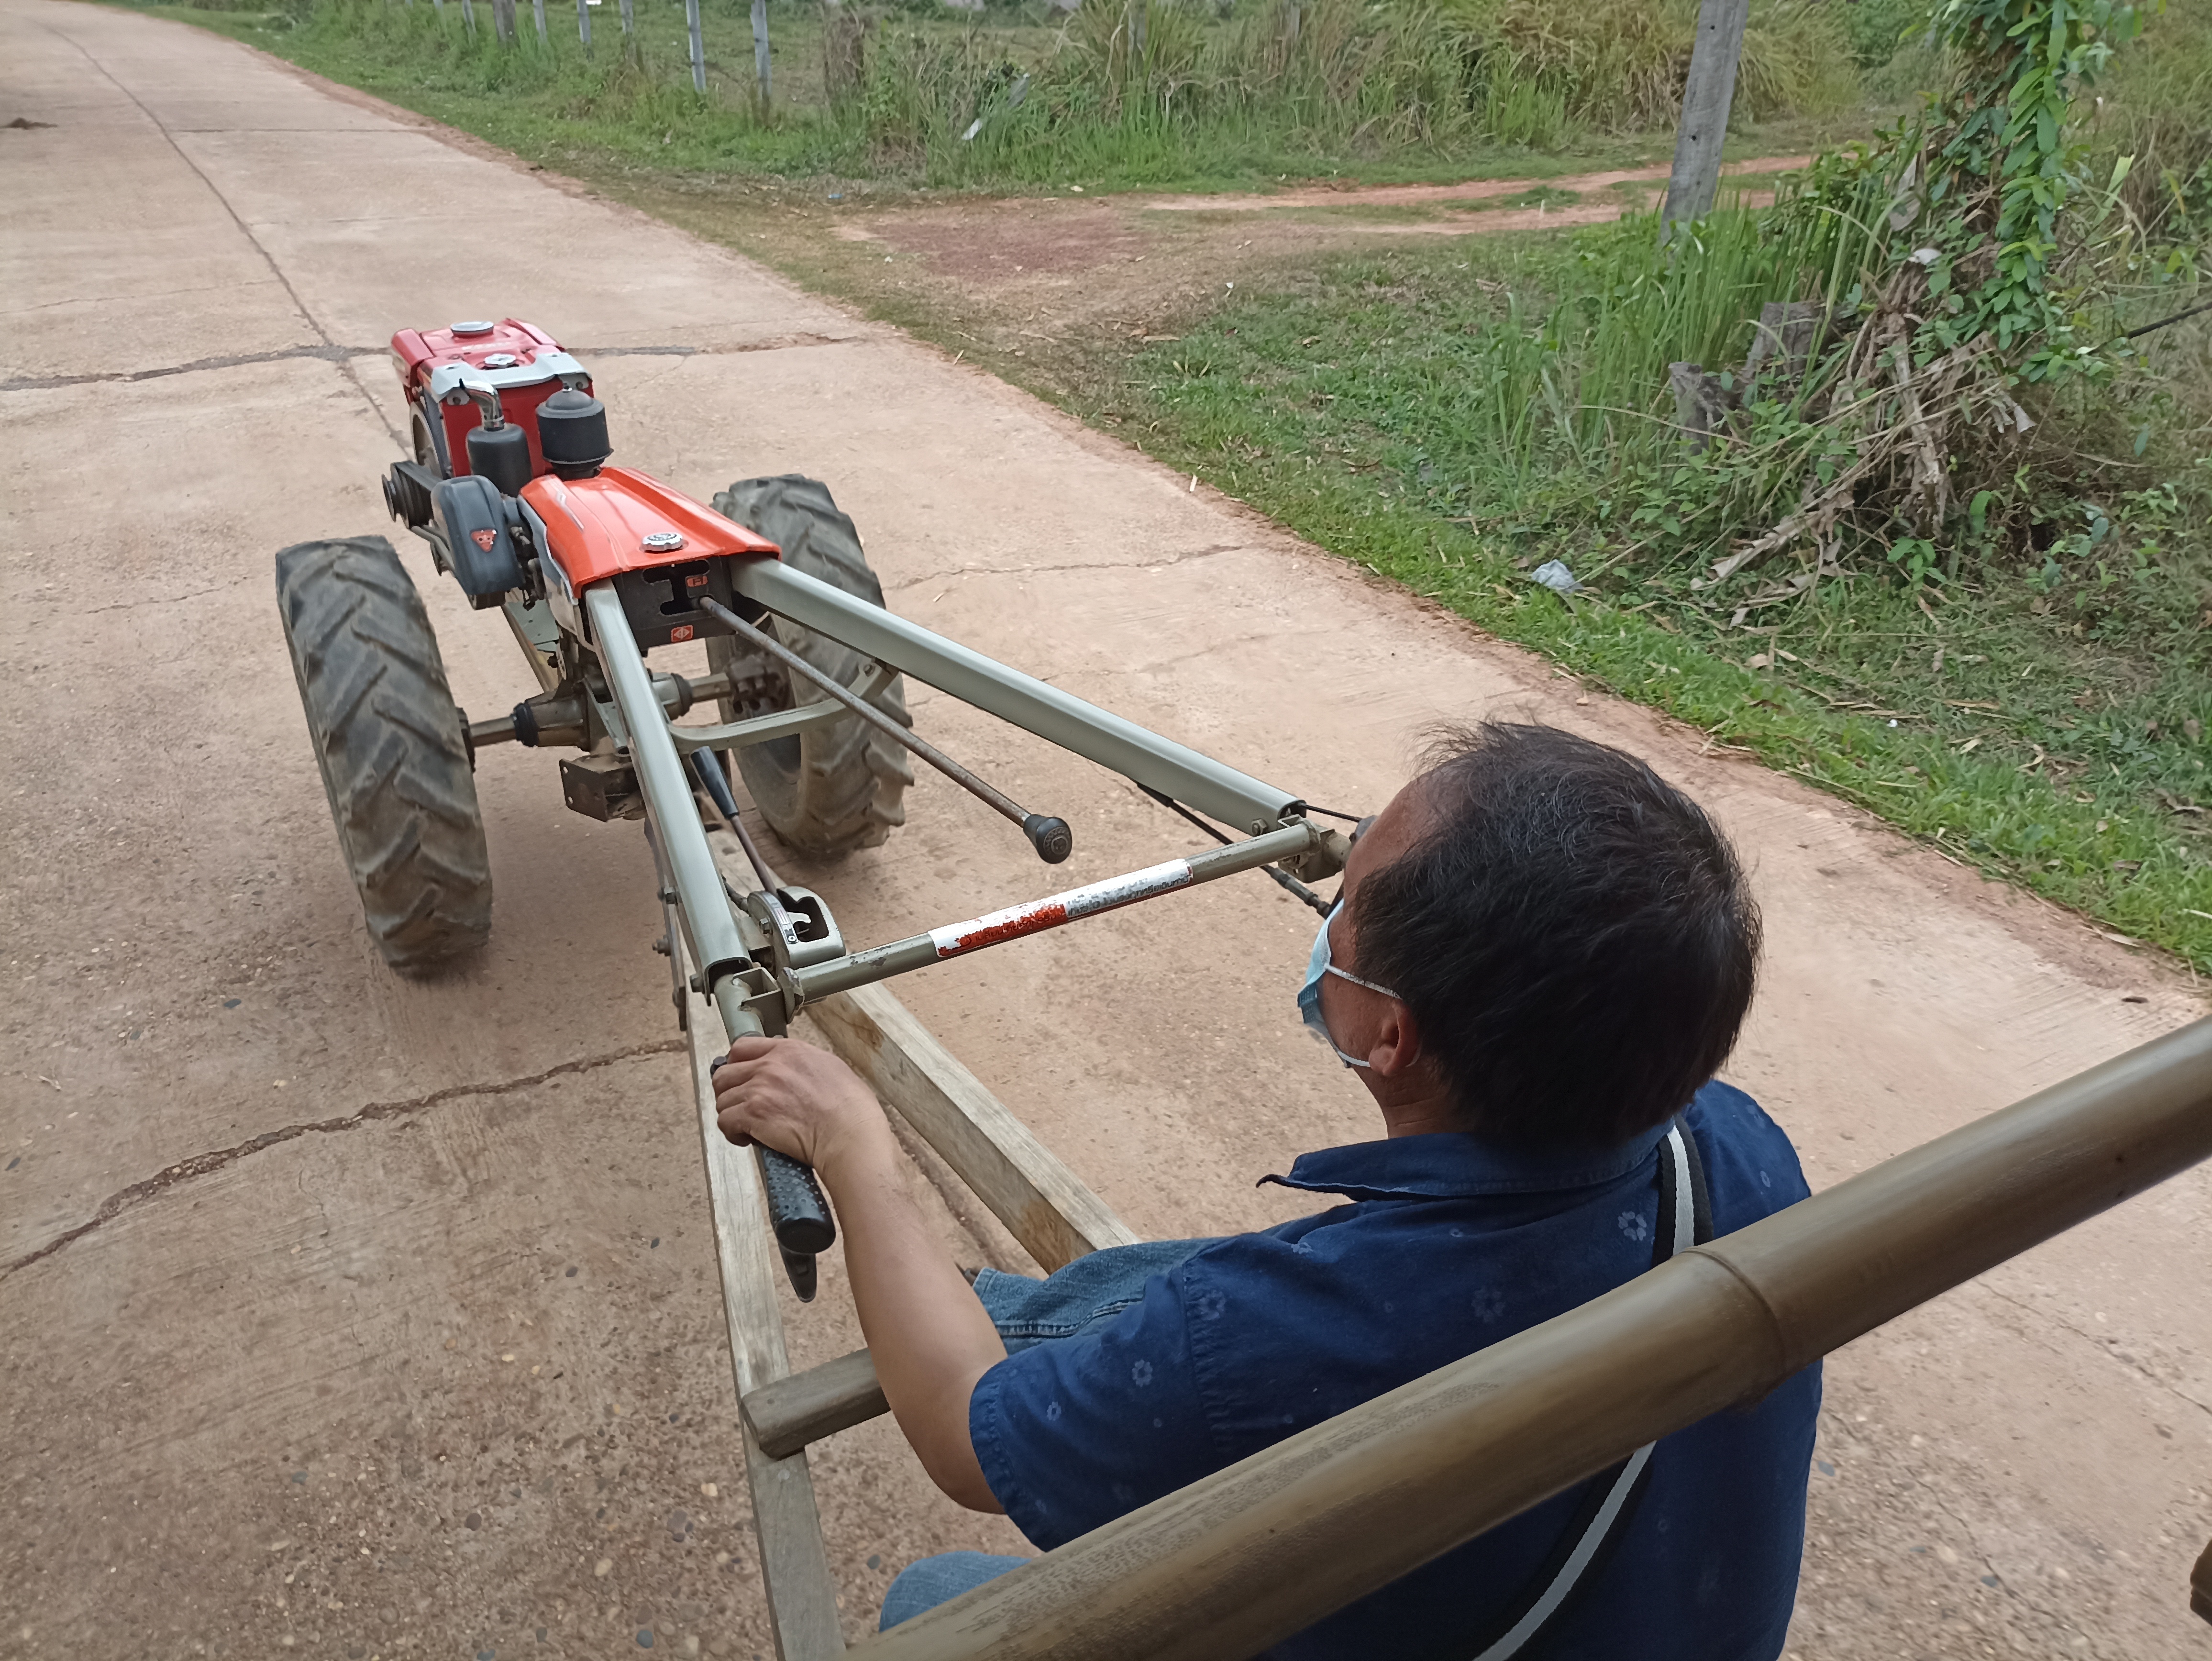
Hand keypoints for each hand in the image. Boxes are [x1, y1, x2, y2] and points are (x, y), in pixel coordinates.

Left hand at [712, 1035, 889, 1178]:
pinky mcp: (752, 1115)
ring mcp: (758, 1090)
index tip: (740, 1076)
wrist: (849, 1134)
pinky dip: (733, 1132)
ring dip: (732, 1114)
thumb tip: (792, 1072)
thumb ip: (802, 1064)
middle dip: (729, 1091)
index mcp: (789, 1051)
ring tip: (748, 1126)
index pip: (743, 1047)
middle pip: (724, 1073)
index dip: (736, 1064)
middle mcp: (769, 1066)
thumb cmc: (850, 1109)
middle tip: (740, 1104)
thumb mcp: (830, 1068)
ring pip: (722, 1099)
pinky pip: (725, 1121)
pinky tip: (748, 1138)